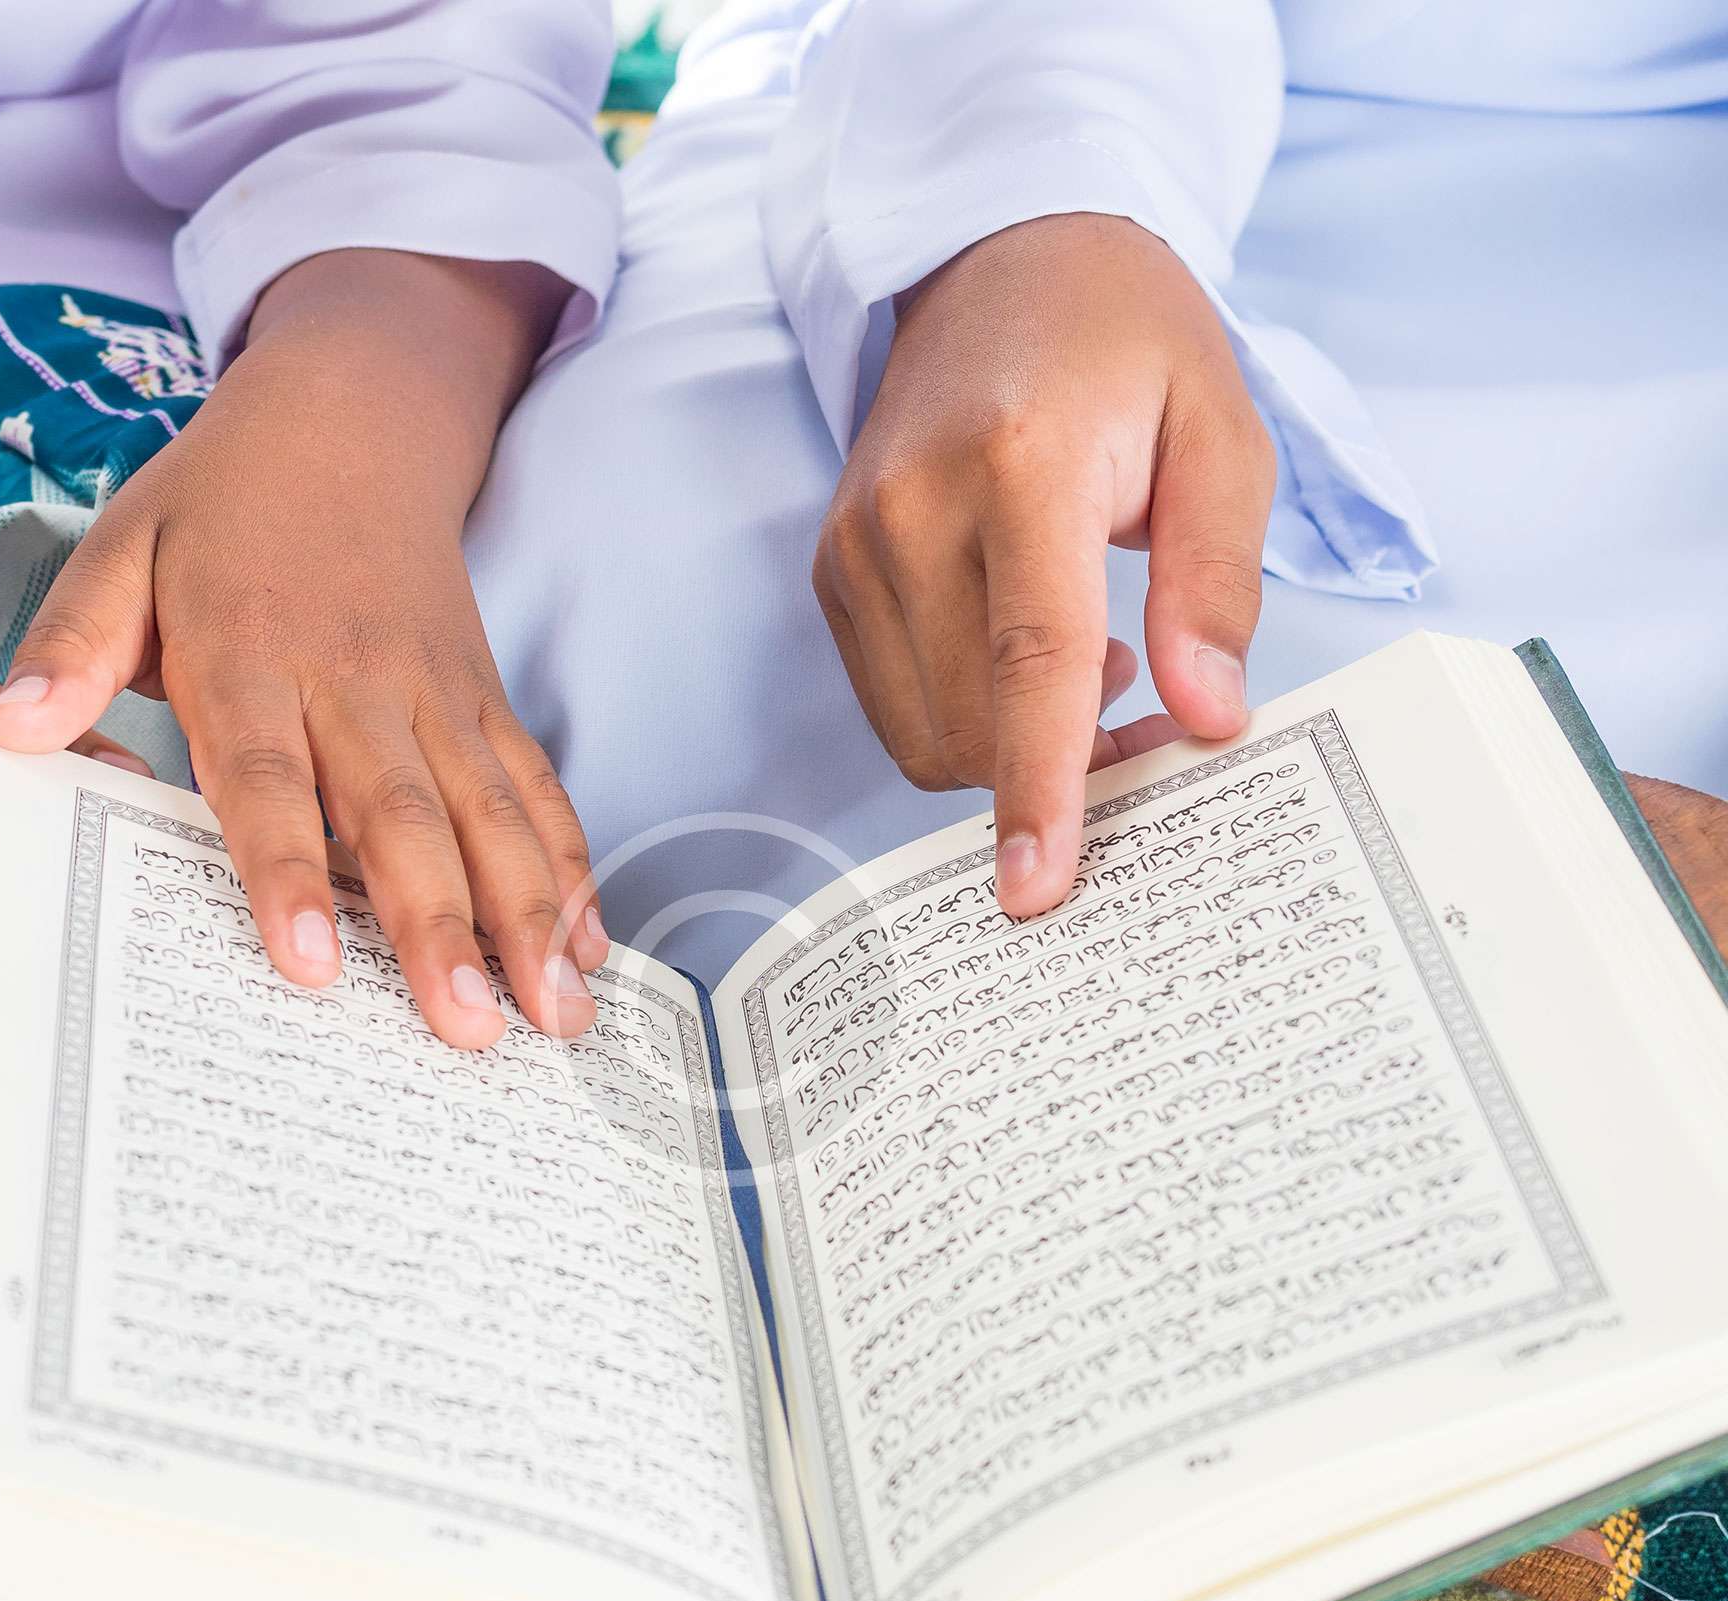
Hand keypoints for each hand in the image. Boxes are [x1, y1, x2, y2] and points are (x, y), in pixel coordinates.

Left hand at [0, 251, 606, 1050]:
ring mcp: (437, 696)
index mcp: (252, 653)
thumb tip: (7, 732)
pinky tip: (590, 945)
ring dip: (529, 918)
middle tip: (465, 1028)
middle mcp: (358, 682)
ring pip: (491, 815)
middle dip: (439, 927)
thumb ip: (73, 646)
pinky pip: (535, 789)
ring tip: (555, 1014)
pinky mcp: (486, 702)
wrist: (353, 423)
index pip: (271, 775)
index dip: (290, 870)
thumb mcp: (122, 550)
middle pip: (403, 816)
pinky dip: (569, 866)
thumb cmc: (224, 507)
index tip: (309, 964)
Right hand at [814, 213, 1275, 916]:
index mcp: (1018, 462)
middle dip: (1055, 772)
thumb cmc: (1125, 341)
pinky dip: (964, 720)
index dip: (1040, 786)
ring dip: (1008, 751)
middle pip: (969, 723)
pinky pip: (895, 705)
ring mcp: (855, 543)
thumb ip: (1214, 582)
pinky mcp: (833, 570)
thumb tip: (1207, 717)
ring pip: (922, 733)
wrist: (1001, 260)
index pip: (1028, 662)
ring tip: (1091, 674)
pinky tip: (1023, 655)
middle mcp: (910, 508)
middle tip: (1153, 724)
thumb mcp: (1219, 433)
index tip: (1037, 889)